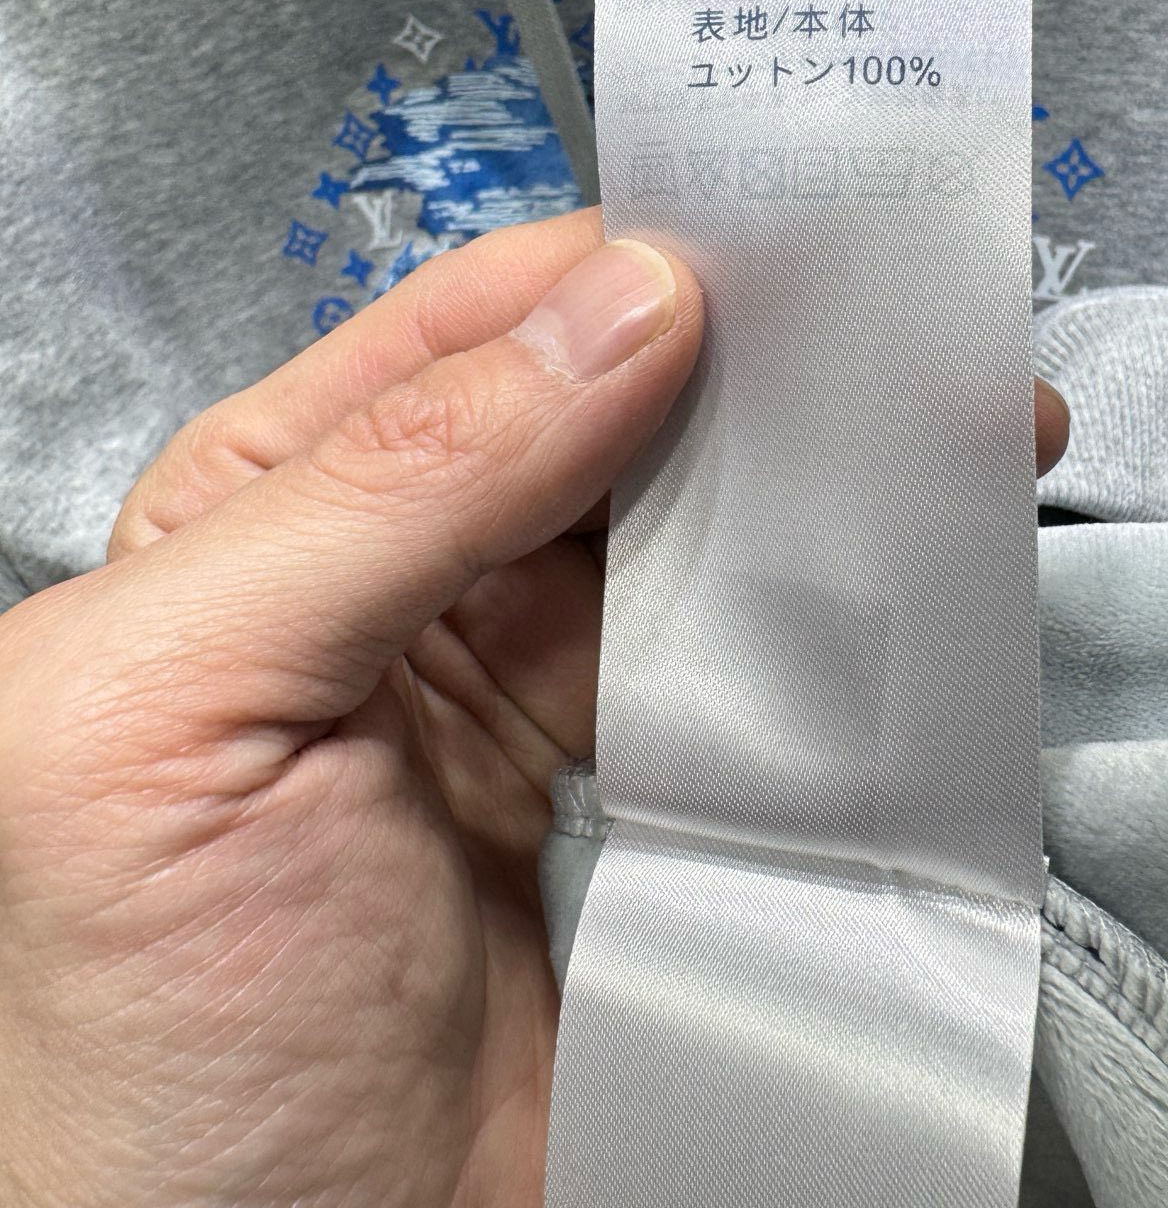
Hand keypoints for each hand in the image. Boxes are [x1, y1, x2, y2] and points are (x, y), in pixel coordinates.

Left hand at [0, 208, 1067, 1207]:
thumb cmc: (139, 1049)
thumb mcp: (196, 702)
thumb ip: (402, 481)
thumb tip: (614, 310)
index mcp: (252, 515)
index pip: (452, 331)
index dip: (602, 270)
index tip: (758, 240)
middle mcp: (384, 577)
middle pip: (587, 412)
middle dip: (728, 365)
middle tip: (876, 335)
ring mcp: (503, 685)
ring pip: (670, 525)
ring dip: (784, 479)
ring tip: (908, 438)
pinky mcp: (608, 786)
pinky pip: (722, 659)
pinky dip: (802, 615)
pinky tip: (866, 577)